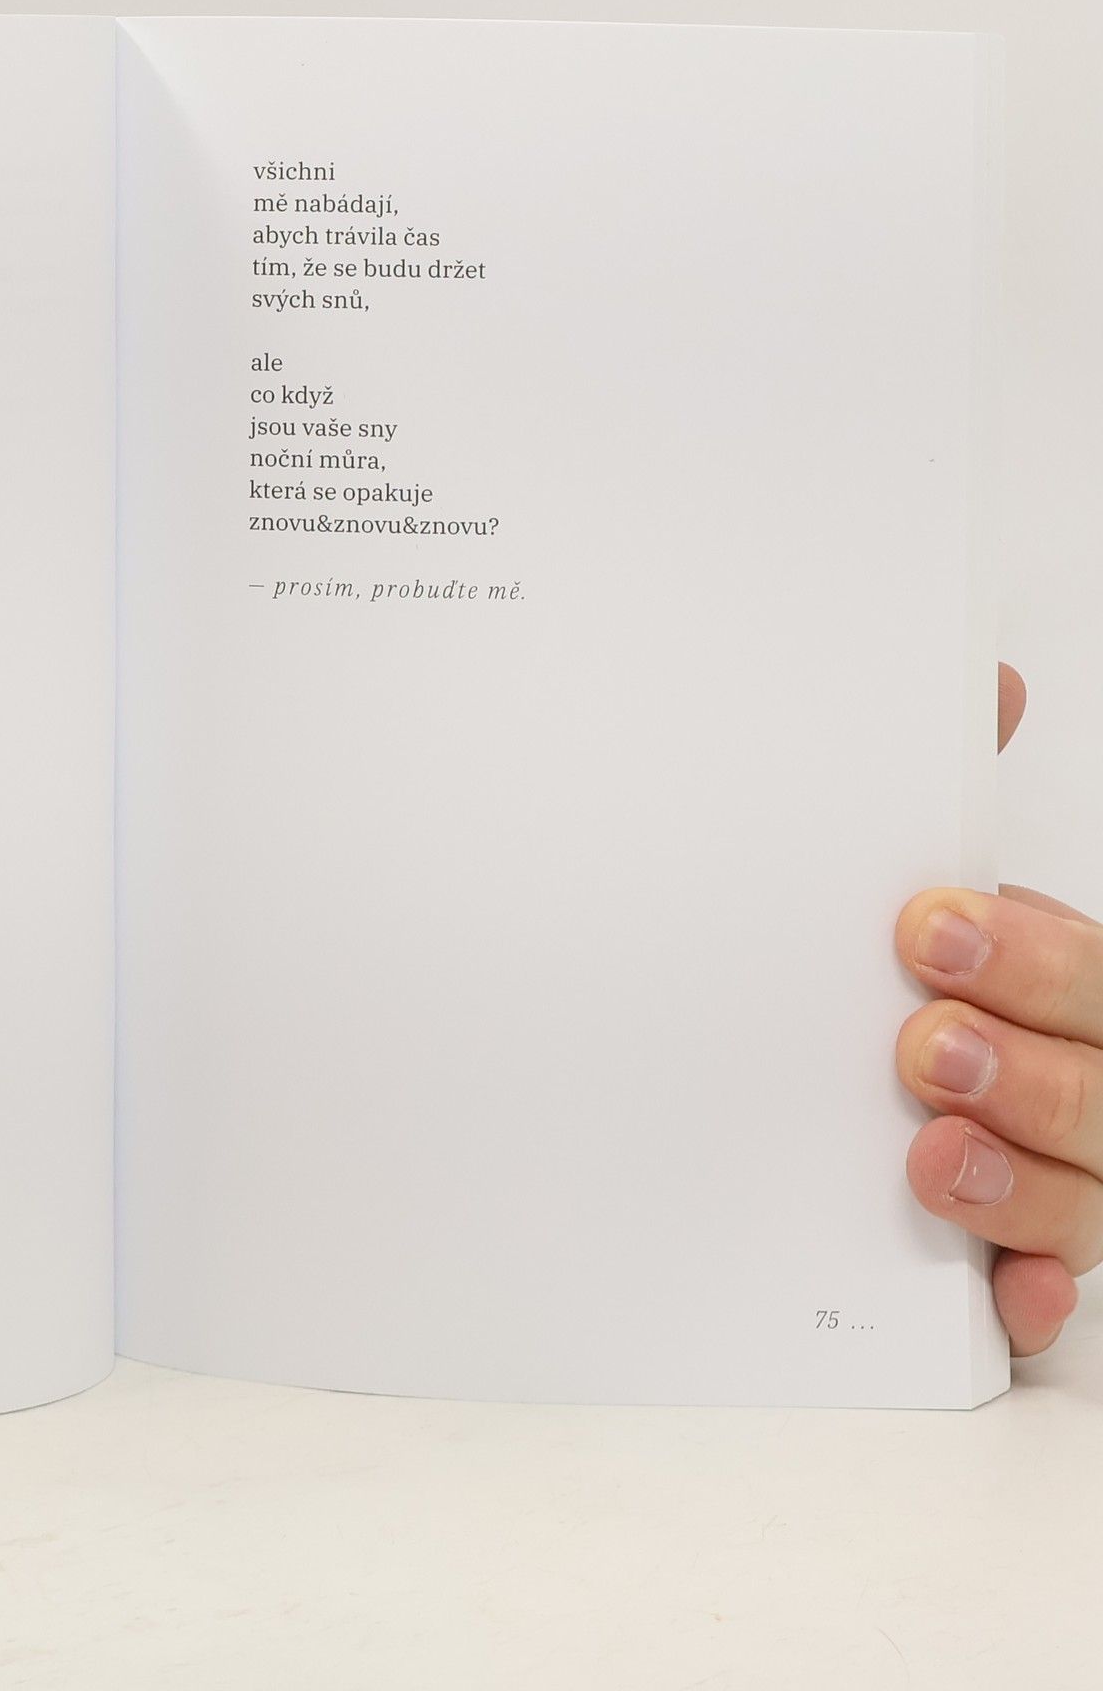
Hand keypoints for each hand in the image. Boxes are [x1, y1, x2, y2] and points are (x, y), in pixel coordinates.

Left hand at [897, 663, 1093, 1355]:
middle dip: (1027, 1067)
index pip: (1094, 974)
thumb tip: (992, 684)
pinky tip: (996, 1290)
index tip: (927, 928)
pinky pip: (1048, 1289)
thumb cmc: (935, 973)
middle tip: (924, 1042)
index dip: (1033, 955)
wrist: (892, 1045)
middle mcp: (1092, 1079)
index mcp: (1075, 984)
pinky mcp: (1027, 1249)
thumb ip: (956, 796)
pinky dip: (1025, 1290)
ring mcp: (1071, 1172)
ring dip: (1020, 1178)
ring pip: (1090, 1196)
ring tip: (932, 1154)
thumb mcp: (948, 895)